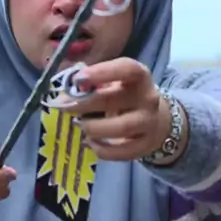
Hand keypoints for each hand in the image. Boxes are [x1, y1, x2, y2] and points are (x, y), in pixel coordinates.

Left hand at [53, 57, 179, 161]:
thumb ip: (94, 83)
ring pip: (120, 128)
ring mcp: (148, 124)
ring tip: (80, 125)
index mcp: (140, 76)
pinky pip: (122, 152)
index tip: (78, 79)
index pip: (127, 69)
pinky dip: (101, 149)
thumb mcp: (114, 82)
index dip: (102, 72)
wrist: (155, 119)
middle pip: (114, 101)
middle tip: (65, 107)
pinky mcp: (145, 146)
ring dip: (93, 128)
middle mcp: (148, 99)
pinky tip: (90, 142)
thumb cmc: (125, 96)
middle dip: (84, 104)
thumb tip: (67, 90)